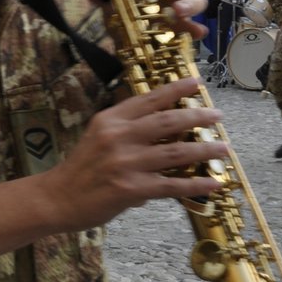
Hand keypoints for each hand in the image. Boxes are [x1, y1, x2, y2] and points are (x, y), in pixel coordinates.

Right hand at [46, 78, 225, 229]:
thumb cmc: (80, 169)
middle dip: (198, 116)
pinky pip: (172, 185)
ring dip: (204, 149)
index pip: (149, 99)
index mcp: (111, 119)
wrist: (57, 199)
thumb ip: (126, 129)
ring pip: (176, 152)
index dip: (176, 90)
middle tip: (218, 116)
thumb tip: (161, 129)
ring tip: (224, 148)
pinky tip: (214, 183)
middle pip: (168, 121)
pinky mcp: (131, 189)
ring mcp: (126, 163)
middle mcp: (119, 137)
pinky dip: (196, 184)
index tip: (198, 82)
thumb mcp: (97, 136)